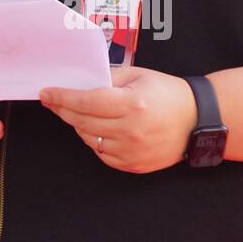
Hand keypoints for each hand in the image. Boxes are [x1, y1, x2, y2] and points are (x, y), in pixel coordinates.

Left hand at [39, 66, 196, 172]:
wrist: (196, 120)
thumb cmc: (168, 94)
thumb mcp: (139, 76)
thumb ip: (108, 78)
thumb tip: (80, 82)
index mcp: (131, 104)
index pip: (85, 101)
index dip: (62, 98)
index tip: (46, 94)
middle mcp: (130, 130)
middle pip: (82, 122)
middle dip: (64, 110)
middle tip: (54, 101)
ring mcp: (131, 151)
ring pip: (89, 139)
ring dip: (80, 126)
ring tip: (81, 113)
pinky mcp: (133, 165)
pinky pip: (102, 153)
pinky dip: (96, 141)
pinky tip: (100, 129)